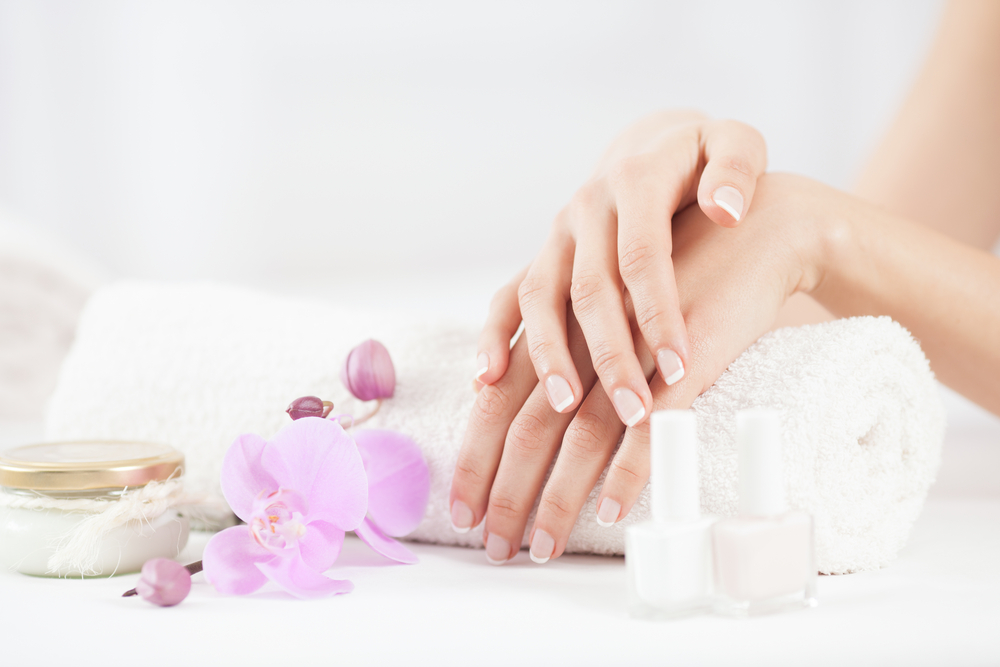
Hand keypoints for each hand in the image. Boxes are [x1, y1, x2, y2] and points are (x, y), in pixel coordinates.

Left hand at [452, 173, 839, 562]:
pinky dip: (630, 467)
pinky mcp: (685, 352)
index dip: (476, 451)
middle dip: (506, 487)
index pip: (498, 393)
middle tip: (492, 544)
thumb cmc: (669, 266)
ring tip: (543, 544)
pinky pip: (652, 419)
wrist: (749, 224)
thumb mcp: (598, 295)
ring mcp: (633, 341)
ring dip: (558, 492)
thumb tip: (493, 386)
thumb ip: (553, 337)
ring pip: (581, 429)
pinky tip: (612, 509)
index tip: (463, 505)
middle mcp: (582, 327)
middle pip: (527, 419)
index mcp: (556, 312)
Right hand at [474, 110, 767, 429]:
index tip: (680, 368)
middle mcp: (587, 206)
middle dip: (609, 353)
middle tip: (633, 411)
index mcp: (635, 180)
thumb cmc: (702, 155)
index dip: (658, 313)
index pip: (643, 255)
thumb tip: (724, 211)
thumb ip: (736, 170)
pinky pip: (509, 296)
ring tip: (563, 406)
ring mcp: (559, 234)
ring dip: (548, 353)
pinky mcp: (545, 255)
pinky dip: (493, 336)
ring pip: (541, 296)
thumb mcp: (733, 142)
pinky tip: (487, 381)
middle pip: (590, 287)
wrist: (651, 142)